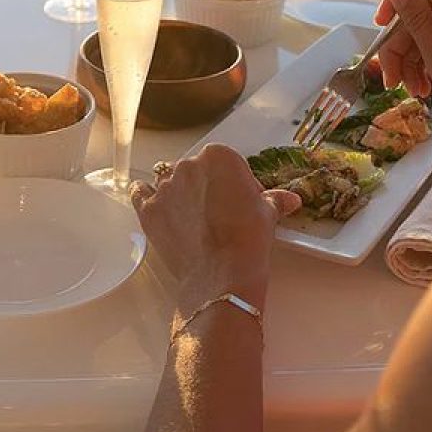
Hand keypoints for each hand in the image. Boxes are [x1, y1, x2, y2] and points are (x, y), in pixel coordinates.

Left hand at [131, 144, 300, 308]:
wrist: (222, 274)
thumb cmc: (248, 239)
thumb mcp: (267, 214)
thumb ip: (274, 199)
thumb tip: (290, 199)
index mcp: (219, 156)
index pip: (227, 163)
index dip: (237, 183)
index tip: (243, 202)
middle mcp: (188, 165)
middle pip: (197, 171)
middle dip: (209, 188)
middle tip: (221, 215)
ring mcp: (164, 187)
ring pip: (170, 182)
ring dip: (180, 194)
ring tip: (194, 219)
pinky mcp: (148, 210)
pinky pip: (141, 194)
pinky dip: (148, 198)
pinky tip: (159, 208)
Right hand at [374, 0, 431, 164]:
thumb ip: (416, 22)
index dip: (397, 4)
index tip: (381, 25)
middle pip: (422, 14)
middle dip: (402, 46)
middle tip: (391, 77)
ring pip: (431, 32)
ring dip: (414, 59)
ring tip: (411, 88)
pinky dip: (431, 62)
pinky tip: (425, 85)